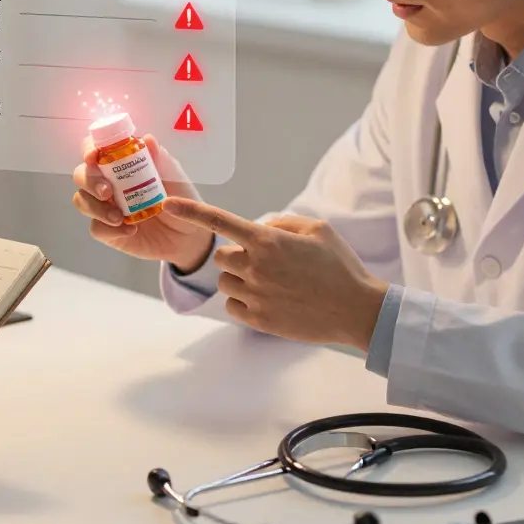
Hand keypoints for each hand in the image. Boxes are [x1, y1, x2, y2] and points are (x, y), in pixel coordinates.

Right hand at [71, 134, 214, 270]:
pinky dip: (108, 229)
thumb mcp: (175, 177)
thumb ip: (161, 159)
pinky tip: (129, 230)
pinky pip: (96, 228)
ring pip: (81, 201)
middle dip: (89, 181)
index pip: (95, 150)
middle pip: (81, 175)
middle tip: (107, 192)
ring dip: (95, 207)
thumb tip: (148, 139)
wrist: (189, 234)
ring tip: (119, 218)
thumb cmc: (181, 198)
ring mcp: (105, 207)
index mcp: (121, 164)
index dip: (89, 149)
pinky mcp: (108, 230)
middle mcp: (108, 182)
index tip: (93, 156)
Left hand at [162, 197, 388, 350]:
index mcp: (267, 241)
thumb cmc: (340, 266)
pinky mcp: (257, 319)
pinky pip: (232, 305)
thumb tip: (258, 227)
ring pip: (225, 281)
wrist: (356, 310)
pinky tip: (268, 300)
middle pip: (221, 256)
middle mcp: (255, 267)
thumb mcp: (317, 229)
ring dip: (240, 279)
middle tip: (266, 262)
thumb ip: (281, 223)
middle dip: (237, 256)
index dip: (190, 211)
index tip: (166, 204)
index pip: (219, 221)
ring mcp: (254, 295)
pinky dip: (243, 301)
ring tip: (273, 283)